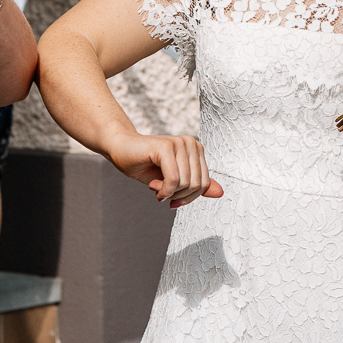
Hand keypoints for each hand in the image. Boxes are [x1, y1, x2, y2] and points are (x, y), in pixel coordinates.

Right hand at [102, 131, 222, 207]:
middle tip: (161, 194)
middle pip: (196, 185)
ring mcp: (180, 143)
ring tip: (156, 188)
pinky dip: (164, 190)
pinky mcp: (166, 147)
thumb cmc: (146, 166)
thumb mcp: (175, 181)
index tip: (172, 200)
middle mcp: (192, 143)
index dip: (188, 198)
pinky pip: (173, 179)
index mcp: (197, 149)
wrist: (121, 150)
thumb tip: (221, 193)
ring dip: (168, 193)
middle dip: (178, 197)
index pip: (204, 184)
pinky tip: (153, 187)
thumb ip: (197, 185)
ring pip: (185, 183)